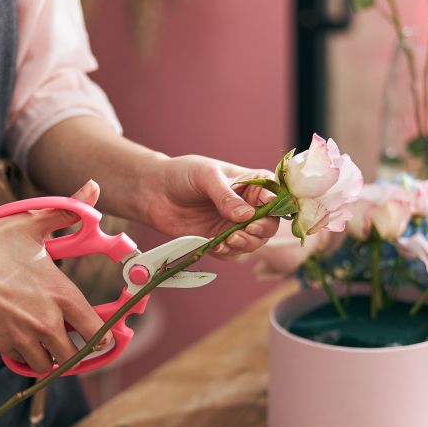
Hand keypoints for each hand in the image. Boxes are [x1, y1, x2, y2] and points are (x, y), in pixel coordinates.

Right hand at [0, 180, 107, 373]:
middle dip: (74, 350)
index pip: (96, 332)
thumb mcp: (30, 223)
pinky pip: (21, 359)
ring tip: (45, 342)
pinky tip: (19, 336)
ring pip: (47, 363)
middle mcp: (46, 321)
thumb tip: (94, 187)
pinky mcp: (1, 345)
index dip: (103, 338)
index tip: (102, 338)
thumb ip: (67, 210)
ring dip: (49, 355)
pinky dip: (23, 353)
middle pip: (74, 354)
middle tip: (70, 341)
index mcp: (61, 294)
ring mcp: (22, 336)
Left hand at [140, 155, 280, 258]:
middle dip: (261, 230)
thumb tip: (246, 216)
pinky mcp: (218, 240)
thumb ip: (226, 195)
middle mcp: (246, 206)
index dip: (274, 205)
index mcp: (250, 184)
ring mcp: (232, 225)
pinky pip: (232, 253)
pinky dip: (228, 253)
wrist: (153, 191)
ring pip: (253, 242)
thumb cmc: (182, 174)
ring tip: (229, 240)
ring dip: (246, 244)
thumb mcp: (206, 176)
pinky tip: (218, 247)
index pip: (274, 196)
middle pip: (268, 224)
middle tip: (247, 230)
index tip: (262, 210)